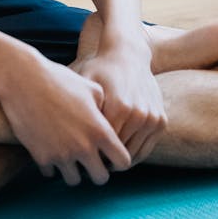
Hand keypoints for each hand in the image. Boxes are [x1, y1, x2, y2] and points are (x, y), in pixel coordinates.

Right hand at [0, 52, 131, 186]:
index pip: (123, 162)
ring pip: (74, 180)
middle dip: (97, 170)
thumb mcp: (90, 88)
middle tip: (90, 160)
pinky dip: (52, 164)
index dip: (119, 160)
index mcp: (99, 131)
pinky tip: (50, 148)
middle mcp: (83, 147)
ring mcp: (62, 155)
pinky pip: (52, 173)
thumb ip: (106, 108)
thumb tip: (111, 121)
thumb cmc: (59, 80)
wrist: (23, 80)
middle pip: (100, 178)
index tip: (110, 155)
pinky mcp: (42, 158)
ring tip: (69, 155)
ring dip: (73, 170)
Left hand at [71, 33, 166, 165]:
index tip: (78, 158)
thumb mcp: (84, 83)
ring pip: (133, 155)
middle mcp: (138, 114)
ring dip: (118, 160)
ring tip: (102, 159)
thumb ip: (75, 110)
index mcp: (118, 107)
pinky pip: (146, 150)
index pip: (102, 148)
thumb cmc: (99, 69)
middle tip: (89, 163)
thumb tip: (57, 137)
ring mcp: (152, 118)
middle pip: (117, 154)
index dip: (88, 156)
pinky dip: (132, 154)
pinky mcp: (161, 121)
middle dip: (103, 161)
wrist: (128, 54)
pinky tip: (117, 151)